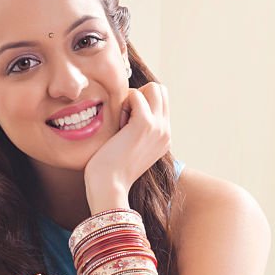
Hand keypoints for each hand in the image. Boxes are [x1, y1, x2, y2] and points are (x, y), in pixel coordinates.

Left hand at [84, 82, 169, 209]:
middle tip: (123, 115)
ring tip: (121, 120)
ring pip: (153, 88)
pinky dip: (123, 102)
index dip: (142, 101)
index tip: (125, 120)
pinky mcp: (145, 124)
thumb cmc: (110, 171)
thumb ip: (134, 132)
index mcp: (163, 138)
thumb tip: (125, 114)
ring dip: (133, 97)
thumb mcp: (129, 149)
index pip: (162, 102)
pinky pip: (136, 94)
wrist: (109, 186)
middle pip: (161, 90)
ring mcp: (158, 127)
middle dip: (140, 94)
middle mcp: (165, 132)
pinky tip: (117, 123)